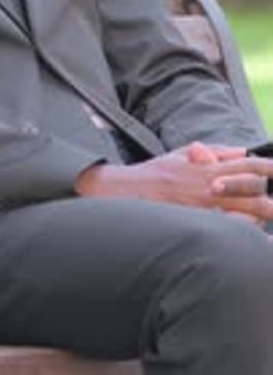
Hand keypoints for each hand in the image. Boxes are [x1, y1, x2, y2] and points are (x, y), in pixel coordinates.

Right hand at [74, 144, 272, 222]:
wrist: (126, 192)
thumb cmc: (155, 174)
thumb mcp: (183, 154)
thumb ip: (214, 151)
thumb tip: (242, 150)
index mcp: (207, 167)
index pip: (246, 165)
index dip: (268, 168)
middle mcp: (208, 186)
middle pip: (250, 190)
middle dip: (268, 198)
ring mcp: (202, 207)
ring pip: (241, 212)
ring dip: (256, 215)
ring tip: (267, 217)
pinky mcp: (193, 224)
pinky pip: (223, 228)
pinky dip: (236, 229)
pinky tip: (243, 234)